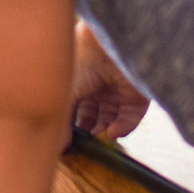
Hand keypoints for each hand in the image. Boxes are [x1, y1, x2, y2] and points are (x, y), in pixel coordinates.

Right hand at [72, 20, 149, 139]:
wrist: (106, 43)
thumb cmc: (81, 61)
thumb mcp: (66, 94)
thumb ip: (63, 123)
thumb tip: (58, 149)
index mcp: (79, 85)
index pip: (75, 113)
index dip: (72, 128)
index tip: (68, 145)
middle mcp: (98, 89)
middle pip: (94, 119)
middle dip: (89, 133)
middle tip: (83, 147)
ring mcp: (117, 93)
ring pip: (111, 121)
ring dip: (104, 133)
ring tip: (97, 140)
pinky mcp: (136, 97)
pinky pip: (130, 119)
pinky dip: (122, 128)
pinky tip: (111, 132)